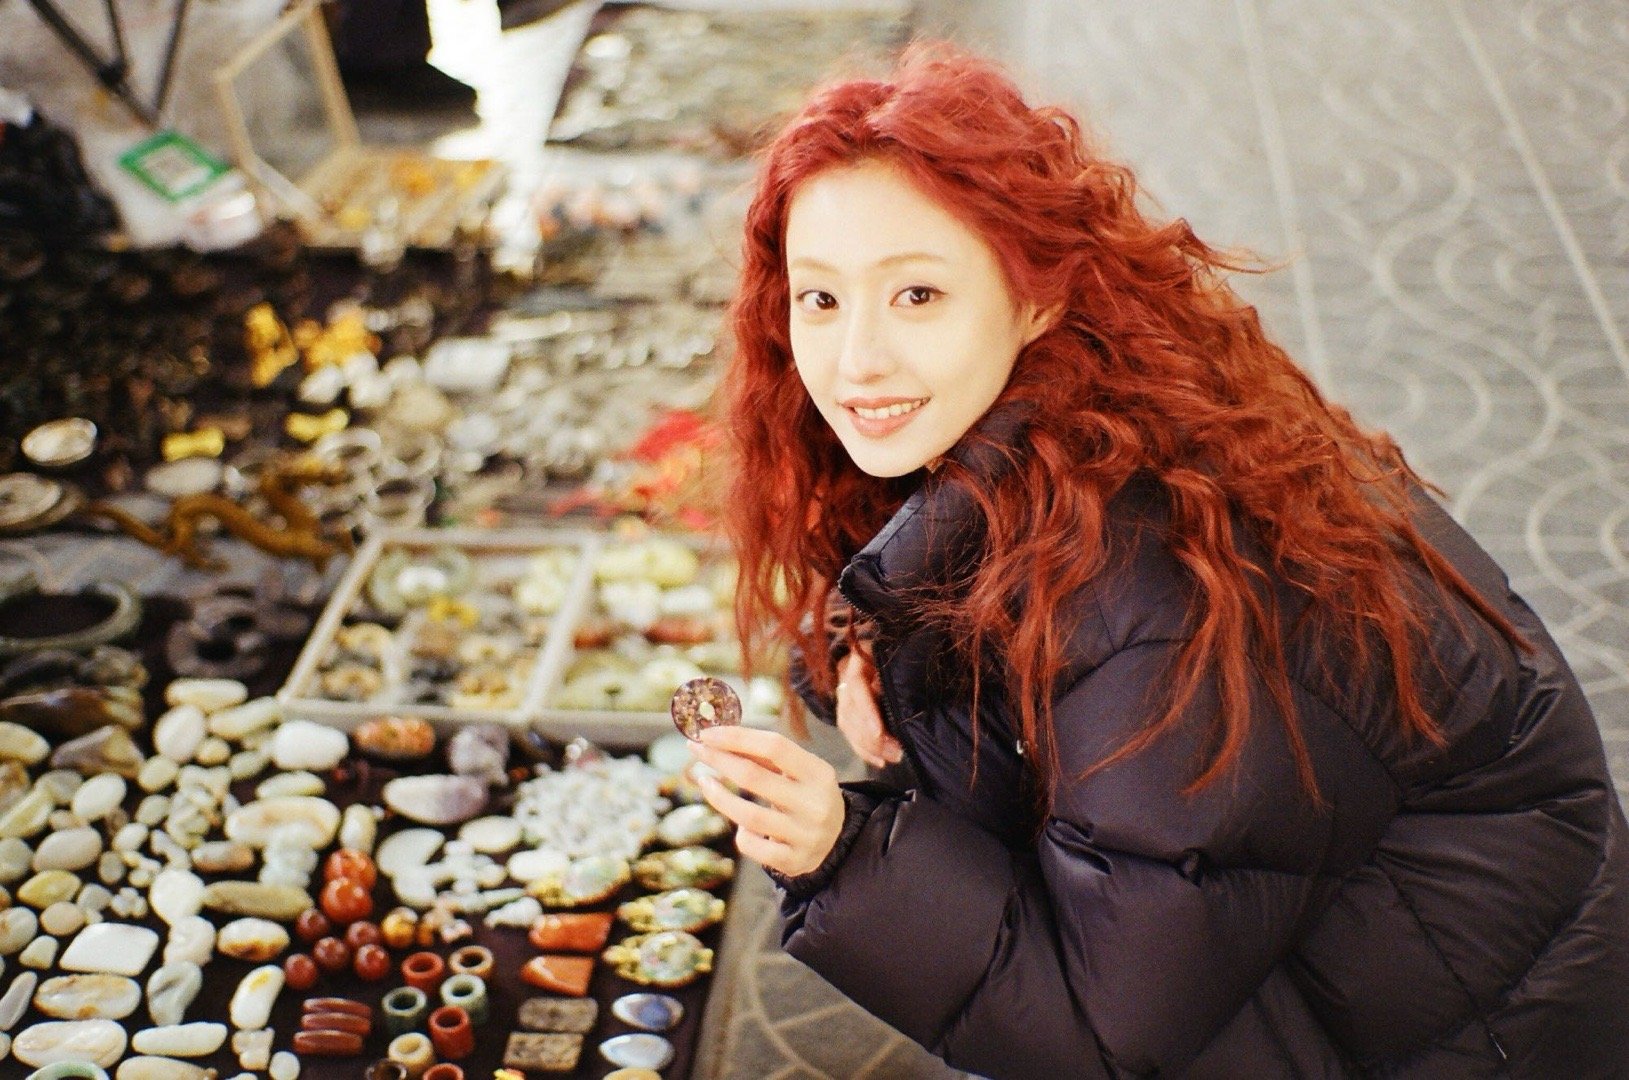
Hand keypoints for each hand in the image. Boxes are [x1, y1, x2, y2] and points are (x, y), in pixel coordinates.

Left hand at [689, 725, 845, 876]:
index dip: (737, 737)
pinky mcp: (793, 861)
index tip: (707, 733)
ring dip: (719, 797)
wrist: (837, 838)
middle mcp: (814, 804)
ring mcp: (805, 835)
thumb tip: (718, 739)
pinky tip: (738, 824)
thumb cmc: (806, 794)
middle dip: (719, 760)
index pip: (774, 746)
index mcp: (819, 773)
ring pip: (748, 815)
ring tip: (705, 782)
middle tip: (695, 750)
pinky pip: (752, 846)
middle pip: (754, 777)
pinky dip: (740, 833)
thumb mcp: (799, 770)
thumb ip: (764, 755)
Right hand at [836, 649, 902, 768]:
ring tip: (892, 757)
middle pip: (851, 712)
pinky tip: (880, 762)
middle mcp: (846, 679)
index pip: (856, 687)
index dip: (866, 711)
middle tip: (895, 751)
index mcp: (858, 661)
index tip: (878, 732)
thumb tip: (880, 688)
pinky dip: (865, 751)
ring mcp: (844, 698)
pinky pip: (851, 735)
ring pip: (848, 726)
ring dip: (869, 747)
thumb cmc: (900, 655)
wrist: (886, 654)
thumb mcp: (897, 658)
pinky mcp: (847, 714)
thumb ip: (891, 672)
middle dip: (871, 737)